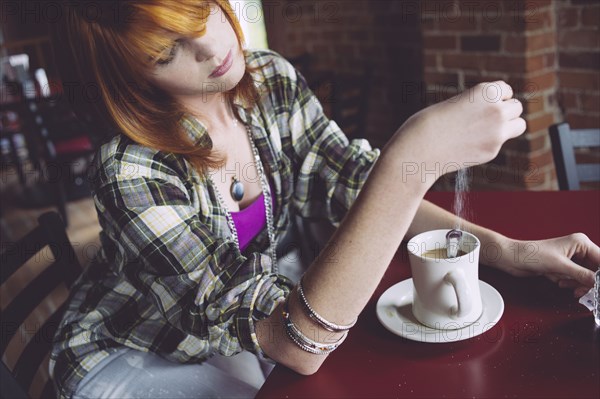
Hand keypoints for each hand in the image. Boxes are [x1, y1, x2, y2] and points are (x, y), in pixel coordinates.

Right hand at [388, 81, 525, 186]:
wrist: (419, 149)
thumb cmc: (432, 123)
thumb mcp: (458, 103)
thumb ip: (480, 106)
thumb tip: (503, 123)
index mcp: (486, 91)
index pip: (506, 90)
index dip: (494, 97)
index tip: (479, 105)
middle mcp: (496, 109)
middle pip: (516, 107)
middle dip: (504, 111)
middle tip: (483, 119)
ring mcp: (497, 132)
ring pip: (519, 125)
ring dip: (508, 126)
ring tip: (487, 130)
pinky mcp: (493, 151)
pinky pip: (500, 143)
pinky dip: (489, 143)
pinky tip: (468, 145)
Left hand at [496, 233, 598, 296]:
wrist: (512, 258)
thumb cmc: (531, 254)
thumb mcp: (560, 266)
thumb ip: (583, 275)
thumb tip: (598, 282)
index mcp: (580, 243)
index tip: (599, 285)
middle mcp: (578, 249)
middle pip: (596, 270)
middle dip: (590, 282)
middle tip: (585, 292)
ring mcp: (571, 259)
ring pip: (586, 277)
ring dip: (578, 284)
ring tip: (567, 285)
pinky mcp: (563, 267)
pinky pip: (575, 279)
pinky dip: (570, 284)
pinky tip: (559, 282)